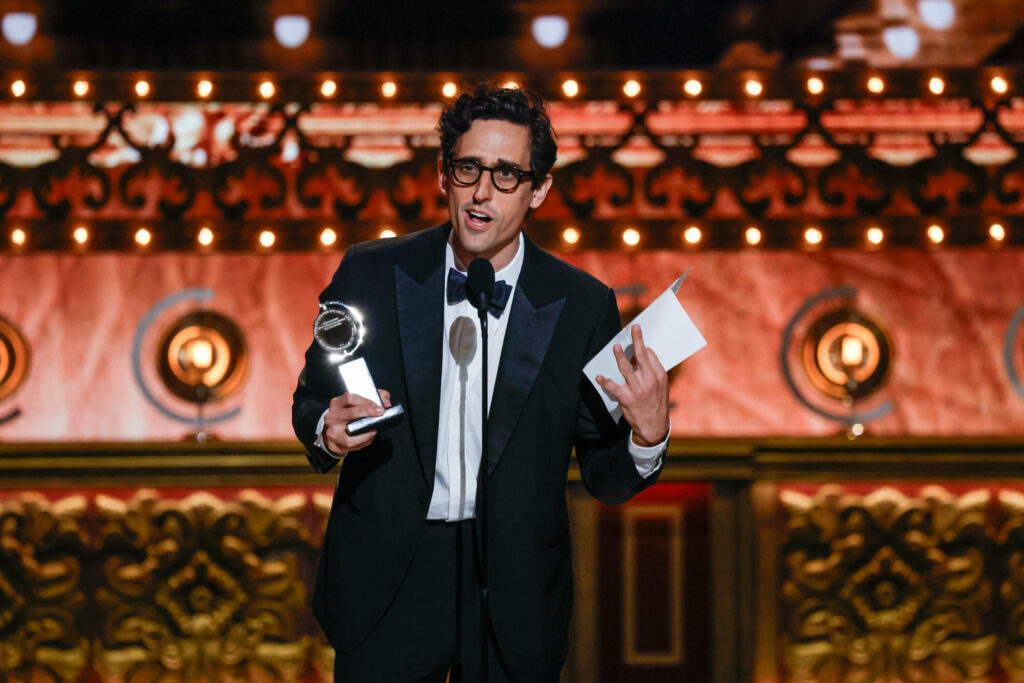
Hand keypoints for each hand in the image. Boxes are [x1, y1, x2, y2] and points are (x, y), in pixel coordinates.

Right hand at [322, 389, 391, 457]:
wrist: (332, 432)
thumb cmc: (348, 416)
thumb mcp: (357, 403)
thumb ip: (375, 397)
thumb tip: (387, 403)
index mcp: (337, 404)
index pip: (349, 399)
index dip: (366, 402)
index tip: (378, 407)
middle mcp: (332, 416)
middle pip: (351, 413)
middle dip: (368, 413)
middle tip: (380, 414)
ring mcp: (332, 431)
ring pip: (351, 433)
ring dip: (366, 433)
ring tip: (374, 429)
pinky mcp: (334, 445)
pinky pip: (352, 445)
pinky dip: (364, 441)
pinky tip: (369, 437)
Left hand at [595, 325, 668, 446]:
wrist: (653, 426)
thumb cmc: (657, 403)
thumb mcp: (662, 387)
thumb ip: (653, 371)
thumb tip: (641, 356)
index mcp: (659, 376)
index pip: (650, 356)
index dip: (642, 347)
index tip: (638, 340)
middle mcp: (649, 380)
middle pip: (641, 356)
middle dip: (637, 340)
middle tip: (633, 327)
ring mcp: (636, 389)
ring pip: (625, 368)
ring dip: (619, 356)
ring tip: (614, 346)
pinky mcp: (625, 397)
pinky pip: (612, 386)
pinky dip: (604, 381)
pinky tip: (598, 377)